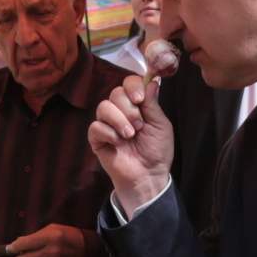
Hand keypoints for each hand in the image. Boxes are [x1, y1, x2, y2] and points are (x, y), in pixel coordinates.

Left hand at [4, 225, 90, 256]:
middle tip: (23, 252)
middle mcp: (50, 253)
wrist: (86, 250)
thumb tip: (18, 242)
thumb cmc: (67, 235)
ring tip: (39, 255)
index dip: (15, 246)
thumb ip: (35, 235)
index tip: (13, 247)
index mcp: (49, 238)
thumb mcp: (52, 229)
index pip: (24, 245)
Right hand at [89, 71, 176, 208]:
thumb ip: (153, 104)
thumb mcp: (161, 125)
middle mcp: (120, 111)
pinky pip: (96, 126)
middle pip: (116, 93)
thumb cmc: (157, 151)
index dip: (133, 86)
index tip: (140, 100)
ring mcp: (107, 124)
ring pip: (104, 107)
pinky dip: (109, 133)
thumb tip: (152, 81)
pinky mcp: (97, 138)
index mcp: (136, 105)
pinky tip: (119, 144)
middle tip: (139, 126)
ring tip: (130, 136)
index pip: (129, 83)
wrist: (148, 175)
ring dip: (120, 120)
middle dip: (129, 109)